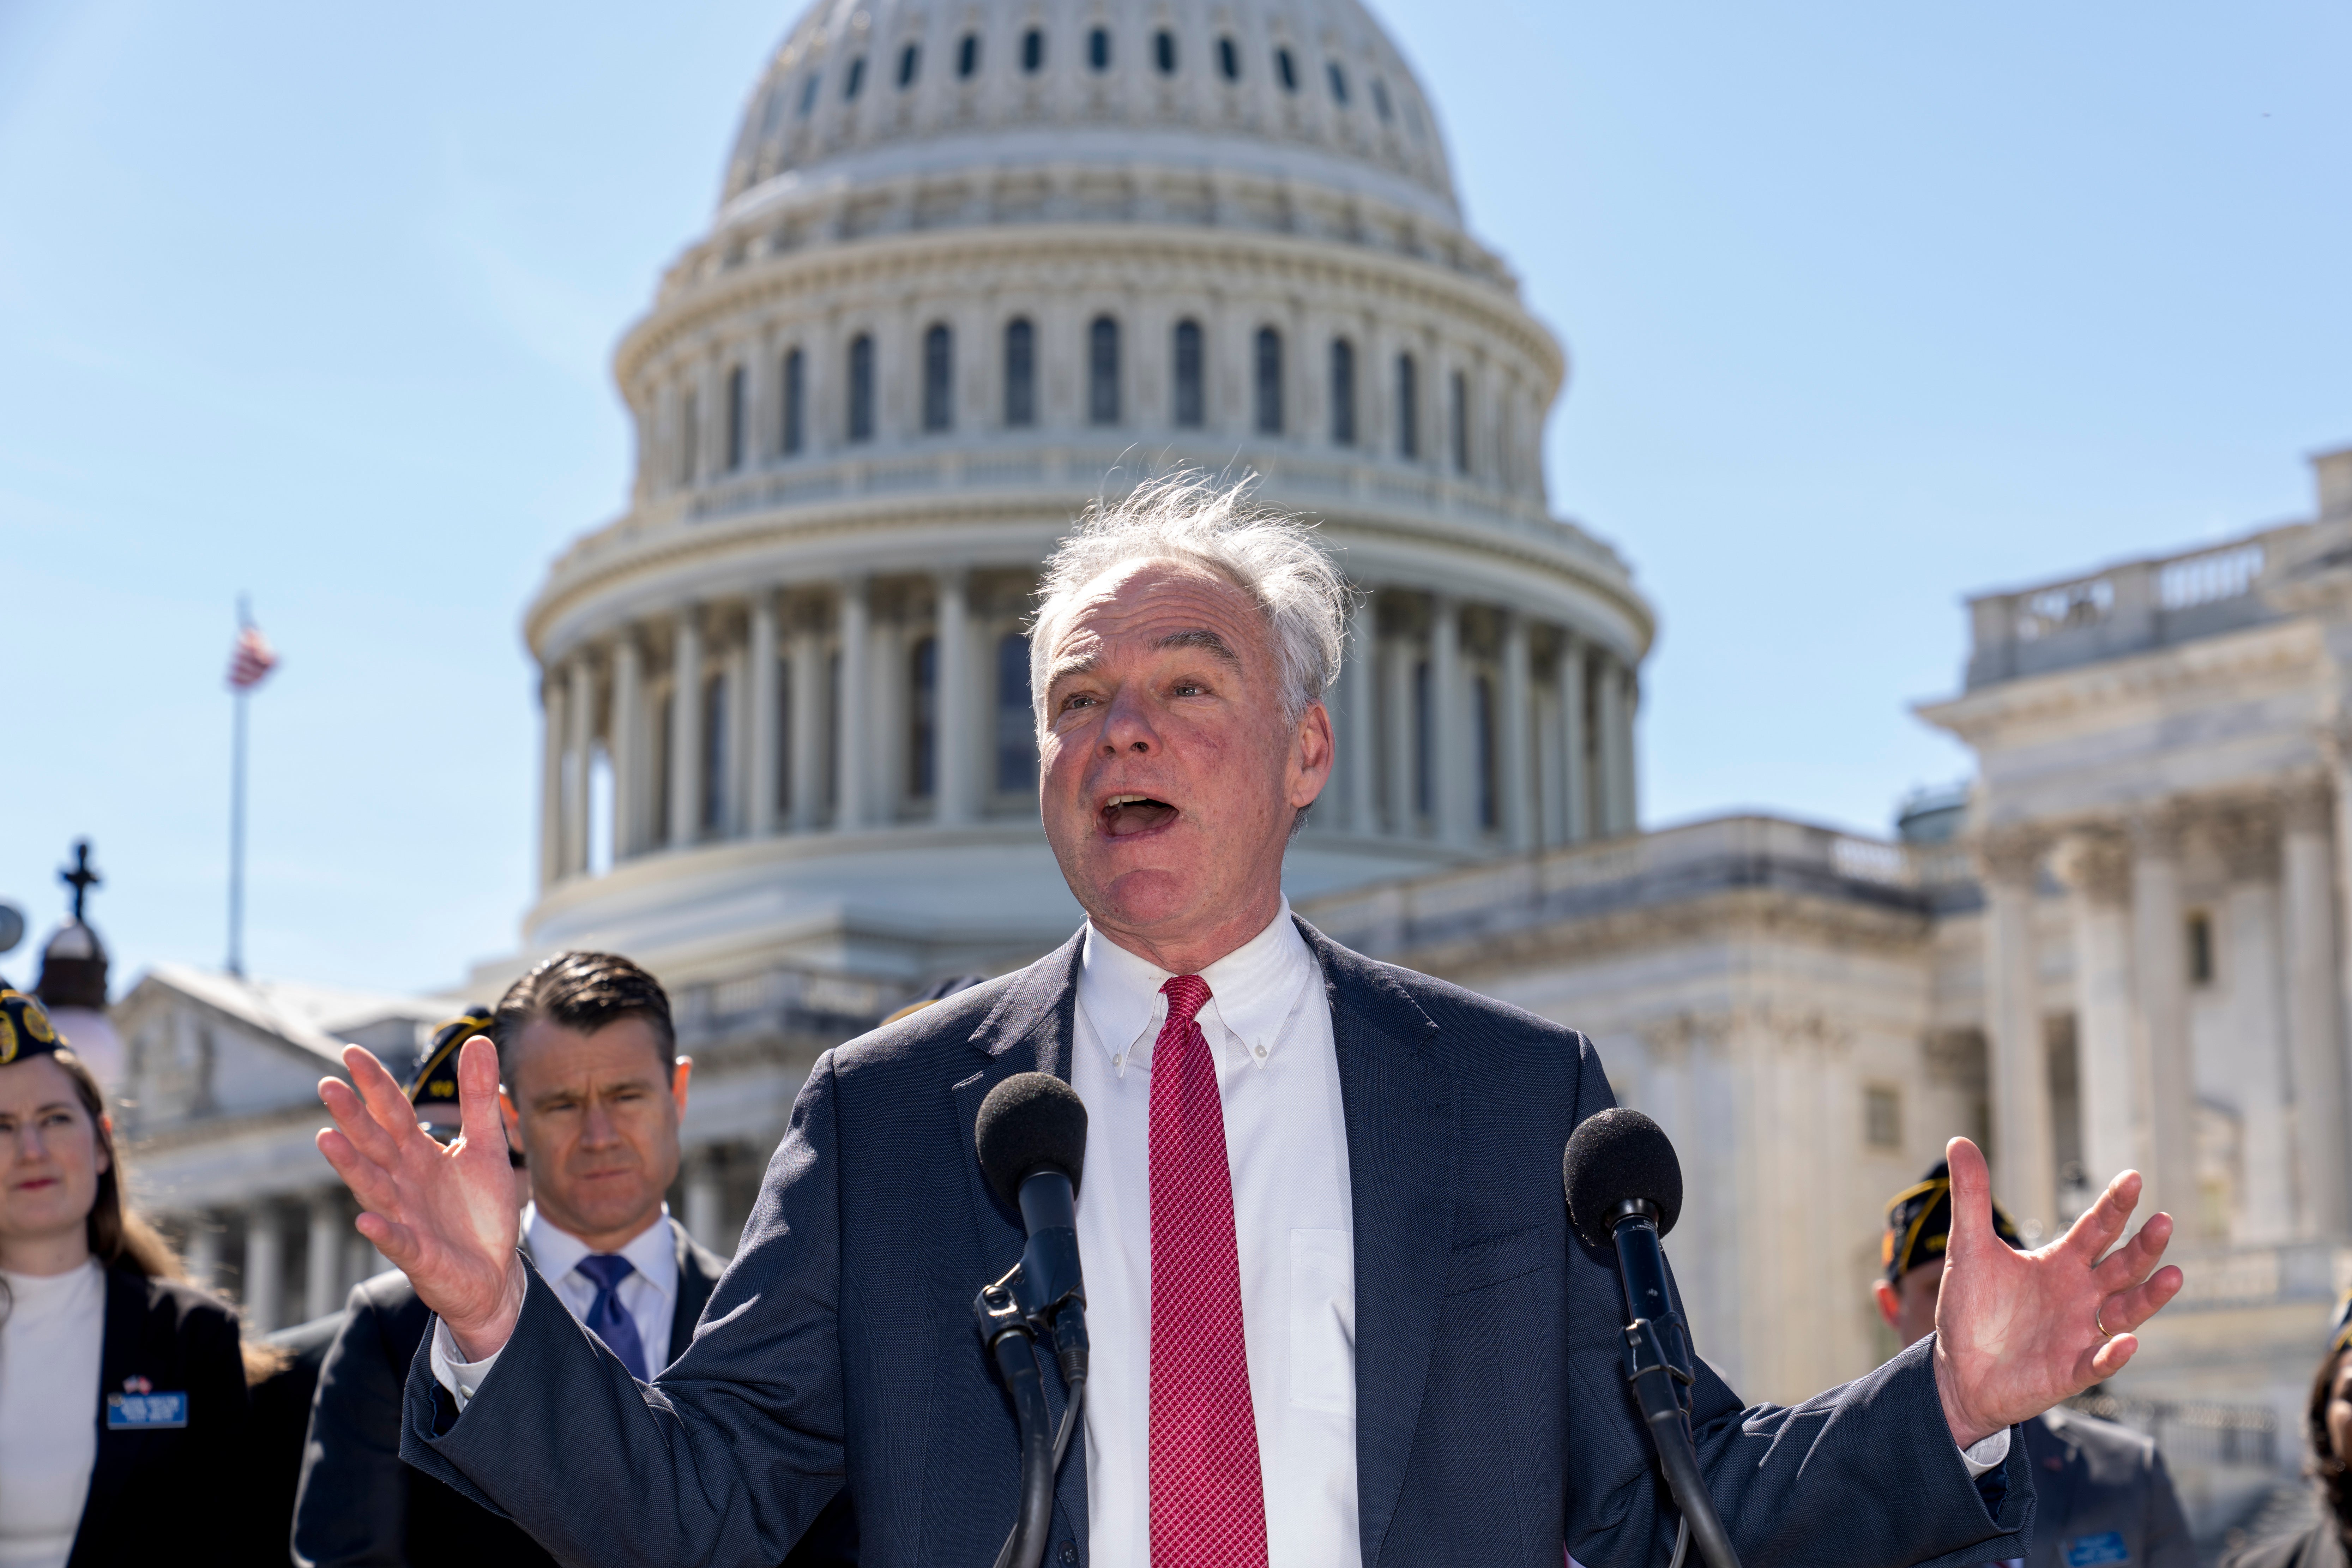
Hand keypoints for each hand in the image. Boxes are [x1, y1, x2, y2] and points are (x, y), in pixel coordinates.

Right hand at [317, 1038, 525, 1360]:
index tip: (350, 1053)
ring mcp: (406, 1218)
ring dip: (351, 1166)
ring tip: (327, 1139)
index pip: (391, 1112)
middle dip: (352, 1117)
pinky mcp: (419, 1254)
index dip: (374, 1084)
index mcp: (418, 1154)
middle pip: (374, 1144)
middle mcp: (403, 1182)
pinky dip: (383, 1231)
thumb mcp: (487, 1144)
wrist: (496, 1271)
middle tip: (328, 1085)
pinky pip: (398, 1241)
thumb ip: (478, 1097)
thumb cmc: (482, 1209)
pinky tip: (367, 1219)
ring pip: (373, 1188)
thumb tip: (478, 1039)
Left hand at [1931, 1137, 2181, 1447]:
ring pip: (2126, 1312)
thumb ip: (1971, 1198)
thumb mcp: (1969, 1248)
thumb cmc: (1973, 1308)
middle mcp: (2082, 1295)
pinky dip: (2113, 1355)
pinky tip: (2127, 1342)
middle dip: (2143, 1246)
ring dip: (2149, 1297)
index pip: (2096, 1229)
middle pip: (2122, 1267)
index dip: (2115, 1206)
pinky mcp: (2070, 1370)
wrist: (1957, 1368)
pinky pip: (2098, 1362)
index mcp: (2062, 1263)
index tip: (2133, 1178)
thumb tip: (1959, 1141)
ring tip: (2173, 1274)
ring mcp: (2082, 1334)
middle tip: (2164, 1220)